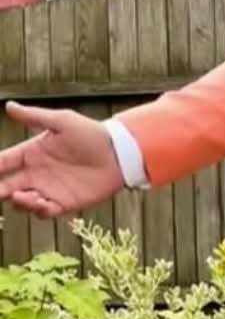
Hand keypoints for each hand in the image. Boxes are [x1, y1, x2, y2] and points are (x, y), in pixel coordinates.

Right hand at [0, 103, 123, 216]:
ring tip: (21, 195)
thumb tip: (9, 106)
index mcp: (30, 153)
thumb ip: (35, 117)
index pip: (2, 163)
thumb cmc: (92, 134)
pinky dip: (37, 210)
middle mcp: (35, 173)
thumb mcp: (62, 122)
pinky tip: (40, 202)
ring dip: (18, 201)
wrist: (120, 154)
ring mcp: (48, 189)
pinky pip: (44, 212)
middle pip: (6, 186)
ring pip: (21, 202)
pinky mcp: (64, 203)